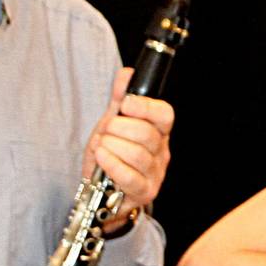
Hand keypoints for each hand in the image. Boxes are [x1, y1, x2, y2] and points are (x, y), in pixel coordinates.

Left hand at [85, 66, 175, 215]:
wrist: (101, 189)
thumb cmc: (111, 155)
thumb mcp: (112, 124)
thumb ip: (119, 98)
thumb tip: (127, 73)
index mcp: (158, 132)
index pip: (165, 115)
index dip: (145, 107)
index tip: (125, 105)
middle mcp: (161, 152)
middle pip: (147, 134)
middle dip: (119, 128)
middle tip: (106, 131)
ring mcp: (155, 174)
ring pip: (138, 155)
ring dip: (112, 146)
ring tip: (102, 147)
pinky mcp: (145, 192)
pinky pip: (130, 177)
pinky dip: (112, 164)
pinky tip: (102, 157)